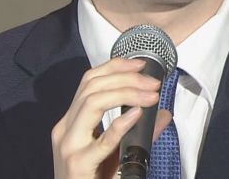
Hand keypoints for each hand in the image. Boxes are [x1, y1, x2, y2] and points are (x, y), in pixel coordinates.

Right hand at [52, 57, 171, 178]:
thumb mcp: (114, 153)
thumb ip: (137, 132)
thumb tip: (163, 114)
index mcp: (70, 122)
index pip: (88, 81)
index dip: (114, 66)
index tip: (141, 63)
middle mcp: (65, 129)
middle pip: (91, 86)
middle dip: (125, 77)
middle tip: (153, 82)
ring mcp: (69, 146)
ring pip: (91, 102)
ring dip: (125, 92)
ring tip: (150, 95)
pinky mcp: (78, 165)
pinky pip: (101, 141)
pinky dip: (120, 123)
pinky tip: (137, 114)